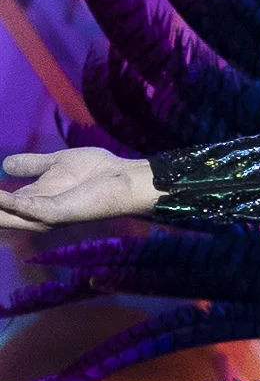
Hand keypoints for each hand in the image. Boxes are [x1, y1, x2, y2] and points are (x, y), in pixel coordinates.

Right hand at [0, 148, 156, 231]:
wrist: (126, 177)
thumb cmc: (97, 172)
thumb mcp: (54, 164)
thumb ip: (30, 166)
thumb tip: (4, 166)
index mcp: (30, 202)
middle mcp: (32, 213)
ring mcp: (43, 215)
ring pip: (3, 216)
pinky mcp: (56, 213)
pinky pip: (26, 209)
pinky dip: (6, 203)